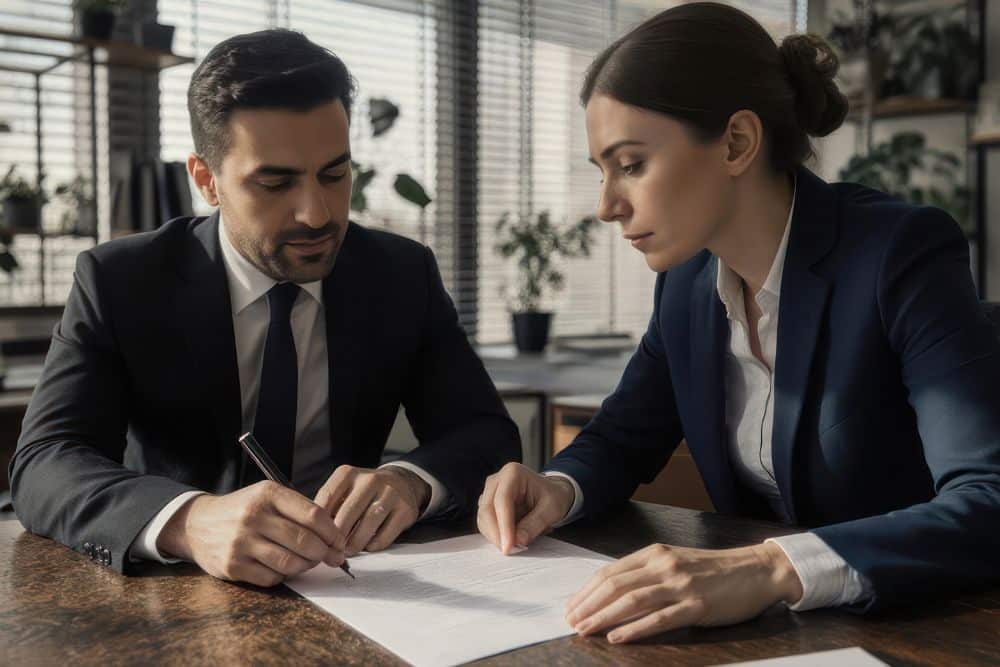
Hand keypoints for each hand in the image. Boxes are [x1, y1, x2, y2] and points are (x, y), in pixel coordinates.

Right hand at [157, 481, 346, 586]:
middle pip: (305, 541)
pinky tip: (282, 568)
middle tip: (330, 557)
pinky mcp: (232, 566)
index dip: (332, 532)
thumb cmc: (243, 510)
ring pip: (291, 563)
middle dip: (324, 553)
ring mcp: (241, 543)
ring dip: (306, 566)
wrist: (197, 524)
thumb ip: (298, 509)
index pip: (313, 515)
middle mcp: (254, 516)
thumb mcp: (267, 496)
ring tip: (308, 562)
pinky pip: (271, 578)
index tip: (339, 541)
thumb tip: (333, 535)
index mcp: (268, 494)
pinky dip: (283, 576)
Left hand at [313, 465, 429, 554]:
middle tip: (333, 549)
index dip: (319, 522)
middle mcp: (370, 479)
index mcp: (349, 473)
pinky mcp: (405, 510)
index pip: (327, 498)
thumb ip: (330, 505)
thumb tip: (315, 532)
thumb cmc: (366, 491)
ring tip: (349, 550)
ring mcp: (391, 493)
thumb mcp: (346, 488)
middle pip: (347, 514)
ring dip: (354, 543)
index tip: (317, 536)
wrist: (402, 483)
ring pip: (367, 525)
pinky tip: (368, 545)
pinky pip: (384, 535)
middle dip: (337, 537)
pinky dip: (373, 545)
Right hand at [477, 462, 575, 553]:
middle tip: (511, 551)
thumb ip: (534, 524)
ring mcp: (490, 492)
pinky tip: (510, 540)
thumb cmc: (553, 497)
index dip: (503, 525)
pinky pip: (485, 523)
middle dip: (497, 534)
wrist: (552, 493)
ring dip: (495, 536)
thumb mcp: (551, 510)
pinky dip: (495, 535)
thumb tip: (517, 541)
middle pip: (487, 509)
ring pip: (483, 518)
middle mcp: (497, 480)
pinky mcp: (488, 504)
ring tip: (516, 546)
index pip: (502, 500)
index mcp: (513, 473)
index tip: (508, 546)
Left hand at [564, 542, 803, 642]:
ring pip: (632, 601)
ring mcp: (680, 585)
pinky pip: (659, 619)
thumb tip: (612, 592)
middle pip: (615, 585)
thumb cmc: (713, 571)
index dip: (587, 591)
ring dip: (603, 617)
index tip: (571, 607)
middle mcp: (664, 566)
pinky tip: (617, 638)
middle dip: (588, 605)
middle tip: (571, 622)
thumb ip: (646, 573)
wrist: (756, 571)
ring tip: (585, 630)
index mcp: (655, 554)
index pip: (610, 572)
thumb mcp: (675, 563)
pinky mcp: (697, 606)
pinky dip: (634, 629)